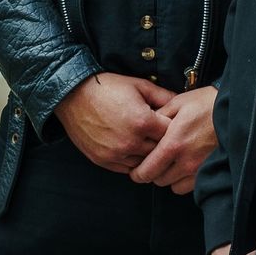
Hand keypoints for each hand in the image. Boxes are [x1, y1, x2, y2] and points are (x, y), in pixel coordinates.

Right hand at [56, 73, 174, 172]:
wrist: (74, 95)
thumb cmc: (108, 88)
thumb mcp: (139, 85)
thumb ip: (163, 96)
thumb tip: (180, 103)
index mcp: (143, 122)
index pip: (171, 133)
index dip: (174, 128)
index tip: (171, 123)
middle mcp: (131, 142)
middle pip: (159, 151)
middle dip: (162, 142)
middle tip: (159, 133)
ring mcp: (116, 154)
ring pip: (144, 163)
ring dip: (147, 154)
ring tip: (146, 141)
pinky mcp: (103, 161)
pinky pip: (126, 168)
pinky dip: (132, 160)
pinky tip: (132, 148)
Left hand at [129, 85, 217, 192]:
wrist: (235, 110)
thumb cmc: (207, 104)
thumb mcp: (179, 103)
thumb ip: (158, 116)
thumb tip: (144, 125)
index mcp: (173, 144)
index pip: (146, 171)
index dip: (137, 172)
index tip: (136, 168)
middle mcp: (185, 161)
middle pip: (157, 180)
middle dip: (151, 172)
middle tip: (152, 162)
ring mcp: (197, 169)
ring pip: (172, 185)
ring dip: (167, 177)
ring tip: (169, 164)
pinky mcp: (207, 172)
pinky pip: (187, 187)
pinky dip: (181, 180)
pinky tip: (182, 167)